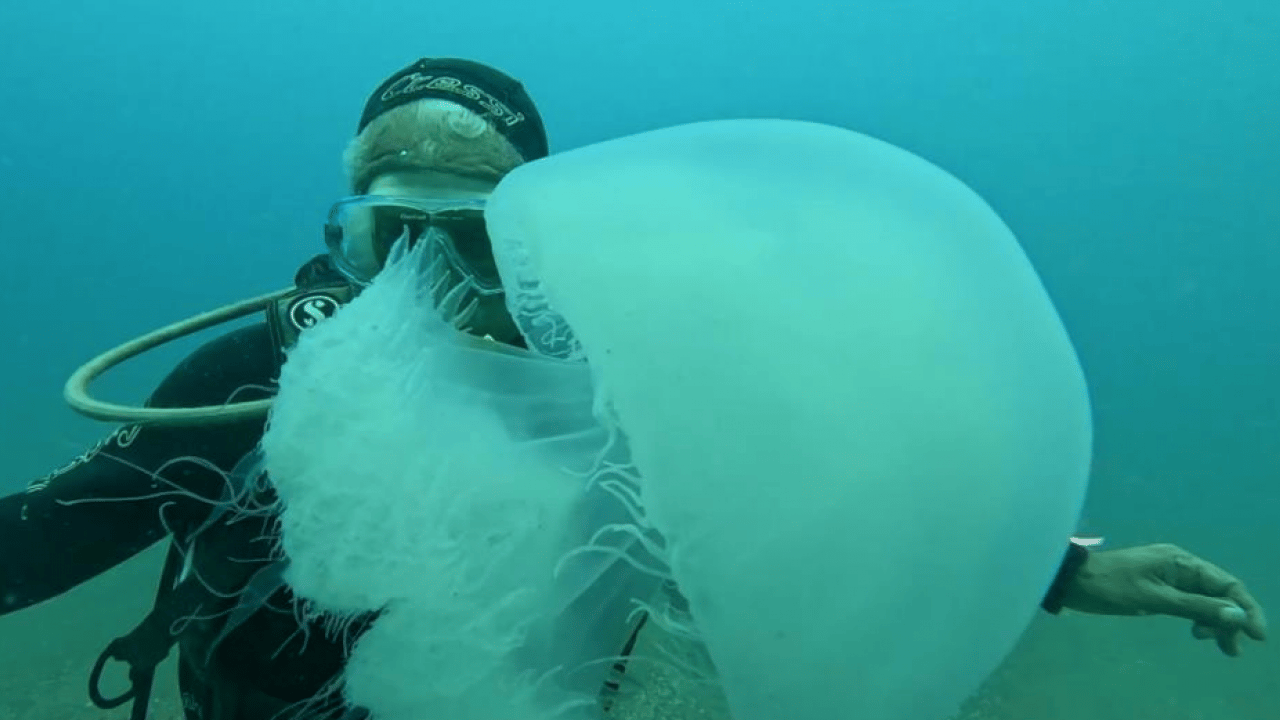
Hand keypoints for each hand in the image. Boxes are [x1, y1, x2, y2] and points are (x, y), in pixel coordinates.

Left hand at [1061, 543, 1267, 655]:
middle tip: (1232, 650)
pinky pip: (1187, 603)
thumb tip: (1235, 614)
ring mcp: (1168, 576)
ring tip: (1223, 649)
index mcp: (1180, 561)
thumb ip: (1194, 606)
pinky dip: (1197, 618)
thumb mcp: (1154, 599)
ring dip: (1215, 622)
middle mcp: (1179, 565)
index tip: (1256, 635)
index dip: (1245, 608)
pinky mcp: (1157, 588)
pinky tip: (1199, 633)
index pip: (1226, 583)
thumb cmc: (1110, 586)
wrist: (1071, 581)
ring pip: (1203, 600)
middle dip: (1230, 620)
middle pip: (1218, 593)